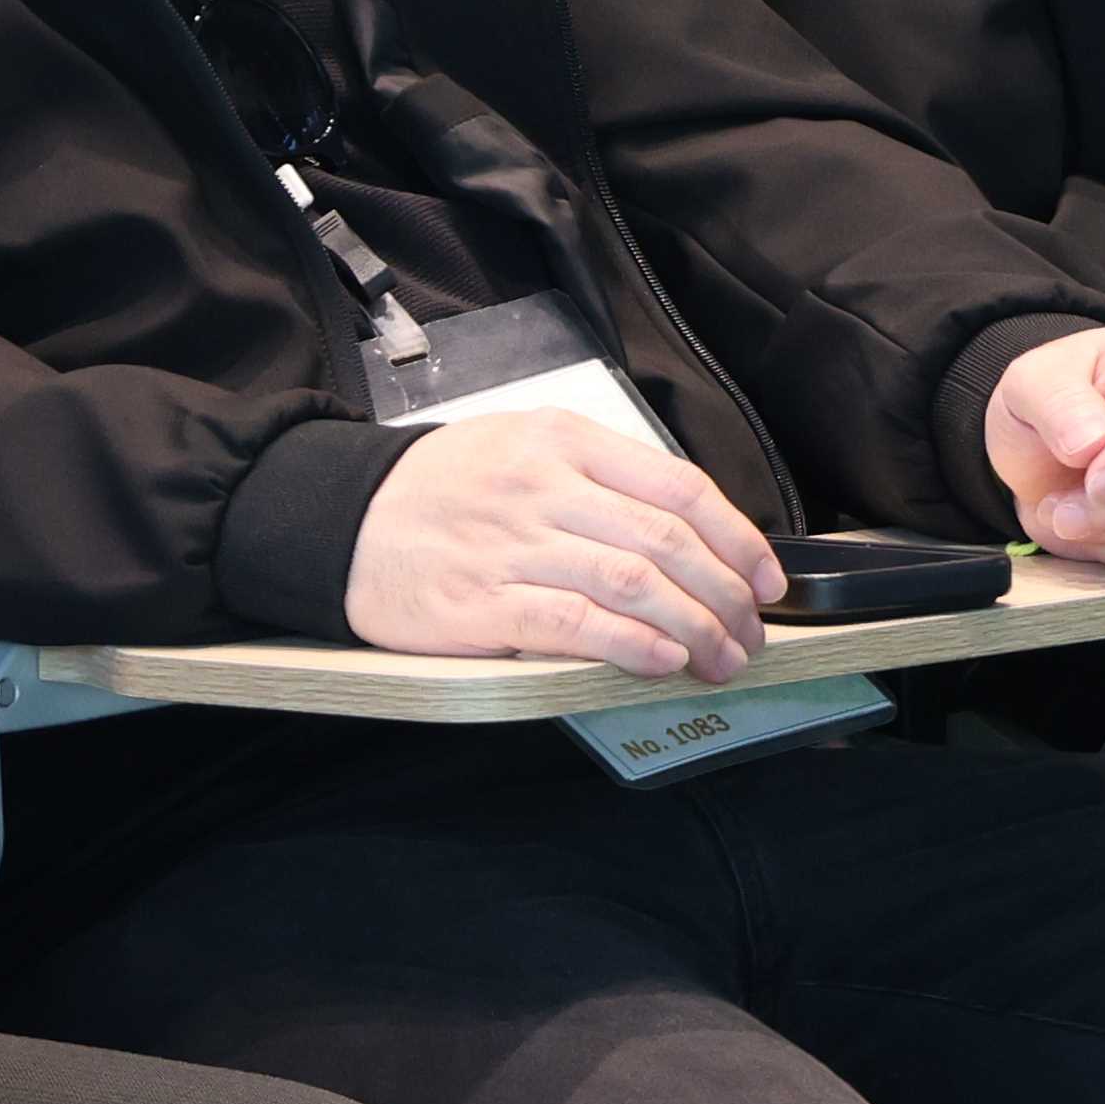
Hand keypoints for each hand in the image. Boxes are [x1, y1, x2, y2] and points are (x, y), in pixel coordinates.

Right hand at [347, 406, 783, 676]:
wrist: (337, 517)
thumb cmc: (444, 488)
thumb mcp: (526, 448)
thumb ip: (603, 480)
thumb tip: (695, 534)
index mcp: (566, 442)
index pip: (680, 487)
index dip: (738, 539)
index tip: (767, 580)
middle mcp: (545, 488)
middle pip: (667, 540)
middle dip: (725, 594)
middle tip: (752, 633)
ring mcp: (511, 545)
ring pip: (631, 583)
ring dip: (693, 627)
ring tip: (721, 658)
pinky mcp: (478, 602)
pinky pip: (572, 622)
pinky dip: (629, 644)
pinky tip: (663, 661)